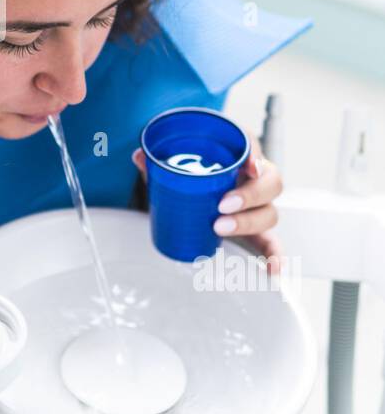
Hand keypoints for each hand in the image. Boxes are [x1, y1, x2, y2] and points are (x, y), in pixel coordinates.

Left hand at [132, 129, 283, 275]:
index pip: (254, 146)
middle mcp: (255, 177)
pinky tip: (271, 268)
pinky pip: (271, 243)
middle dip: (249, 195)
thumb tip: (139, 157)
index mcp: (239, 152)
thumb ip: (159, 161)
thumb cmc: (194, 172)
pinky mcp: (256, 230)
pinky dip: (274, 255)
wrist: (197, 189)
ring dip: (248, 221)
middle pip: (271, 181)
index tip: (248, 165)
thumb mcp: (175, 164)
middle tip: (222, 205)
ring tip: (221, 227)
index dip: (256, 154)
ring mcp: (258, 205)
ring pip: (269, 212)